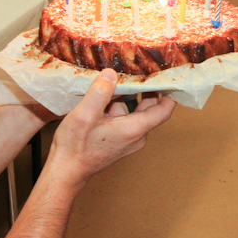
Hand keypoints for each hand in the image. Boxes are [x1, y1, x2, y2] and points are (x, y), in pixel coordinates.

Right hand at [48, 70, 174, 183]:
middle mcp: (136, 135)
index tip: (170, 75)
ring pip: (132, 110)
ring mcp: (127, 138)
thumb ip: (99, 92)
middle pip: (149, 107)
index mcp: (134, 129)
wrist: (66, 171)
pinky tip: (100, 97)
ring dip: (124, 96)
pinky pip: (122, 117)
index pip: (164, 110)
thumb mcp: (84, 115)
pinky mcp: (118, 139)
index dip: (170, 92)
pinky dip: (114, 106)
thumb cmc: (75, 147)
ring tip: (112, 78)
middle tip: (139, 67)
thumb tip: (111, 73)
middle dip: (144, 88)